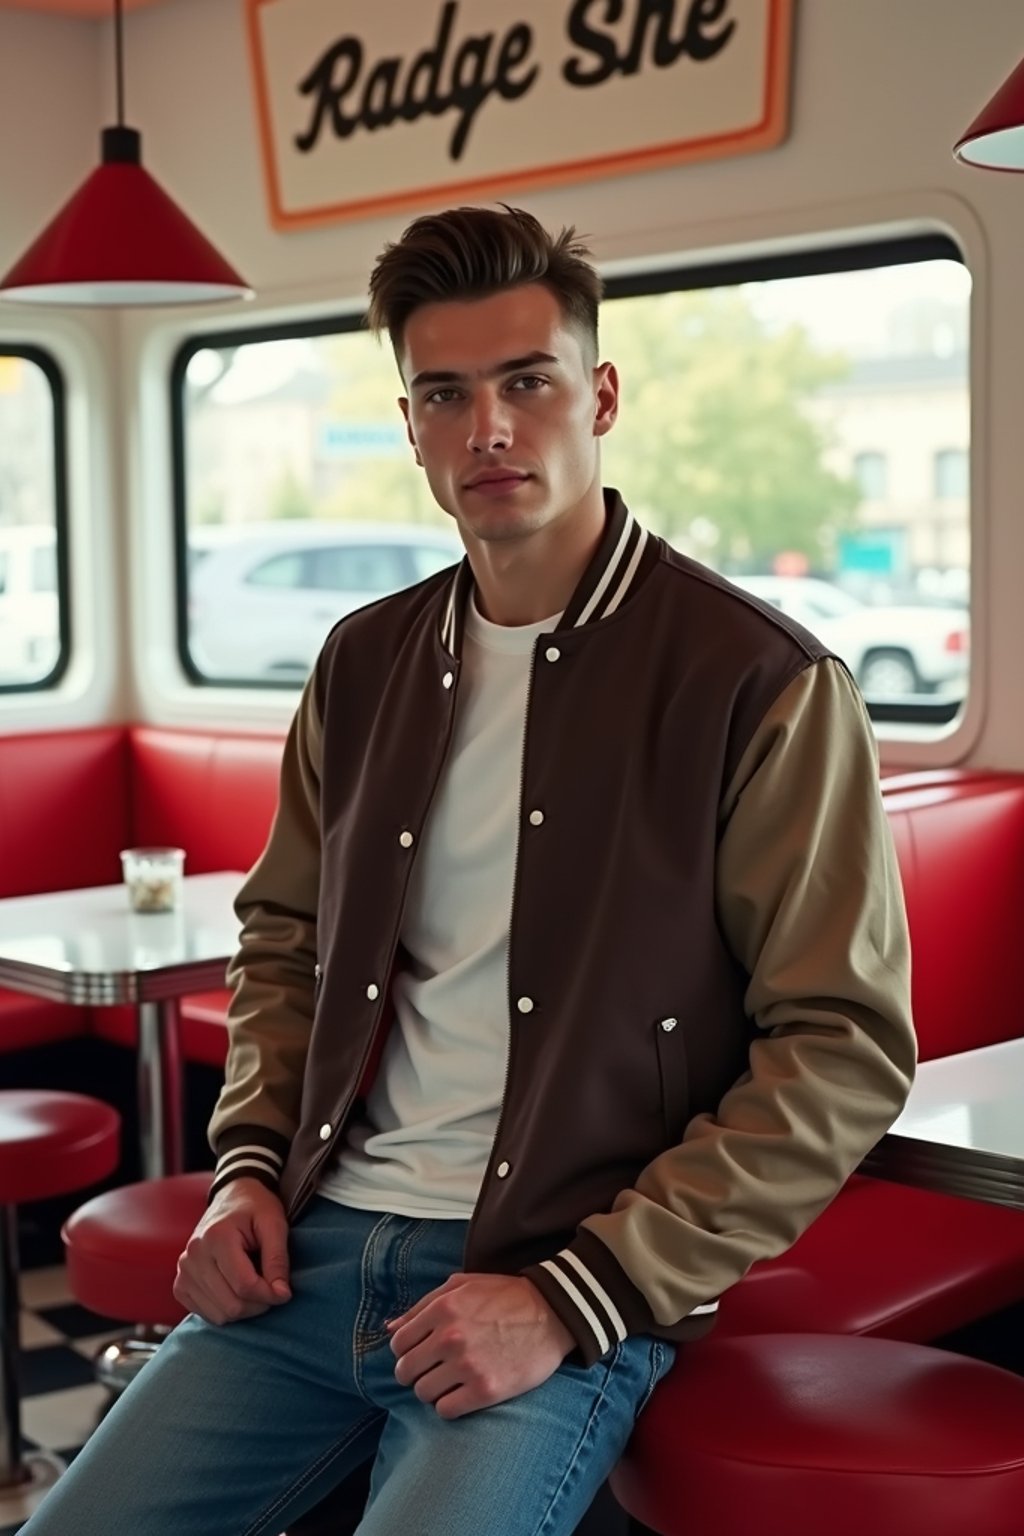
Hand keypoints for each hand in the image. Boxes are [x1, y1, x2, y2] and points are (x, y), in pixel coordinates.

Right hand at [173, 1178, 290, 1325]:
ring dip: (243, 1309)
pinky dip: (225, 1309)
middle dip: (258, 1304)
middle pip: (231, 1305)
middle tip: (270, 1288)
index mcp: (216, 1237)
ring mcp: (183, 1271)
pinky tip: (235, 1290)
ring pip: (219, 1315)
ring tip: (254, 1285)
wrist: (231, 1197)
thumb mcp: (274, 1224)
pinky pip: (206, 1314)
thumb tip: (281, 1294)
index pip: (244, 1285)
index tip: (284, 1291)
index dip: (269, 1294)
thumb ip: (278, 1259)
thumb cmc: (255, 1208)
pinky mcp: (180, 1284)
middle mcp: (193, 1256)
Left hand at [387, 1272, 574, 1418]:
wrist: (553, 1313)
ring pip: (423, 1393)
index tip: (421, 1353)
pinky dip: (450, 1406)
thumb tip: (390, 1328)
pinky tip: (463, 1394)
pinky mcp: (485, 1390)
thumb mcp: (462, 1286)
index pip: (398, 1344)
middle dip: (415, 1372)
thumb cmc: (505, 1297)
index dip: (406, 1351)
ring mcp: (468, 1365)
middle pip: (406, 1371)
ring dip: (433, 1390)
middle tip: (433, 1370)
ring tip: (451, 1382)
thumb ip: (422, 1306)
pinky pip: (445, 1411)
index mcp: (442, 1309)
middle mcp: (450, 1337)